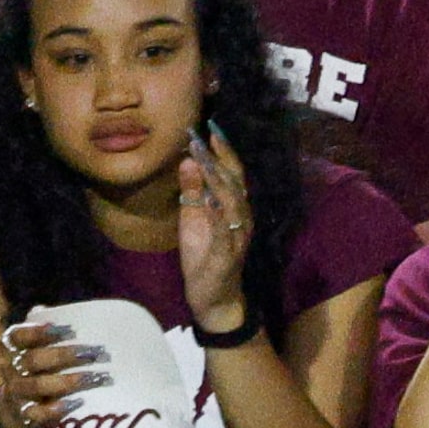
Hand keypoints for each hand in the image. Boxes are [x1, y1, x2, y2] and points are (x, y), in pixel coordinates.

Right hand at [0, 312, 108, 427]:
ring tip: (95, 377)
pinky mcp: (24, 415)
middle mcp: (9, 367)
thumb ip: (48, 328)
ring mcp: (16, 392)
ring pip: (37, 385)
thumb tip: (52, 309)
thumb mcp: (39, 346)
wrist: (18, 408)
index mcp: (10, 346)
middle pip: (33, 360)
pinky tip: (78, 402)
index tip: (69, 329)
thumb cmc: (38, 368)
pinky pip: (37, 413)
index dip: (41, 331)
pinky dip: (57, 409)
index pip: (19, 335)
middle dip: (65, 355)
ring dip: (68, 381)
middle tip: (95, 352)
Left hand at [175, 123, 255, 334]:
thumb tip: (187, 160)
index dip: (223, 151)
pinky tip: (208, 199)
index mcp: (234, 208)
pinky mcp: (227, 254)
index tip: (210, 128)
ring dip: (218, 179)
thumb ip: (192, 193)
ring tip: (204, 159)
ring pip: (232, 202)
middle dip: (221, 158)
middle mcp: (241, 218)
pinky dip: (217, 214)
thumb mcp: (194, 220)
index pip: (232, 174)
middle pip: (235, 182)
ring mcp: (236, 236)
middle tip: (207, 135)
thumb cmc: (206, 258)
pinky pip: (224, 231)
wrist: (216, 299)